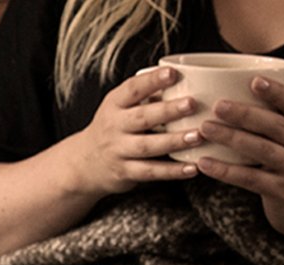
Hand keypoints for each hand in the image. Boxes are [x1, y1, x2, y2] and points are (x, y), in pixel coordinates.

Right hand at [66, 67, 204, 194]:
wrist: (85, 162)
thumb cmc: (113, 128)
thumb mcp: (120, 107)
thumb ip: (146, 96)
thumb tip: (187, 82)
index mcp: (114, 105)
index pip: (132, 89)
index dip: (152, 81)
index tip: (172, 73)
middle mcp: (114, 127)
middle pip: (141, 118)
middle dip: (168, 111)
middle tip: (192, 104)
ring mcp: (118, 150)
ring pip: (147, 146)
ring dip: (174, 141)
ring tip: (197, 136)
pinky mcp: (125, 172)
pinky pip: (150, 172)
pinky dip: (172, 171)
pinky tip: (192, 167)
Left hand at [196, 77, 283, 238]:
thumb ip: (267, 118)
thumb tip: (223, 89)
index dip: (277, 92)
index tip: (254, 80)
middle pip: (277, 125)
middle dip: (247, 114)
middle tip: (218, 105)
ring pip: (263, 150)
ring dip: (233, 138)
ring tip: (205, 129)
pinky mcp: (281, 191)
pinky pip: (251, 179)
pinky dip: (226, 171)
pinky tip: (204, 163)